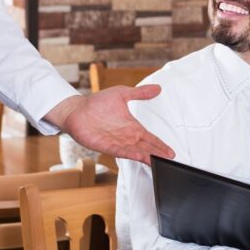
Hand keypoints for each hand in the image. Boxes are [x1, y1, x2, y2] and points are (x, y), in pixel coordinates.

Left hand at [45, 85, 173, 164]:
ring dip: (148, 157)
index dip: (161, 145)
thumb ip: (140, 93)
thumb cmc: (97, 102)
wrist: (77, 110)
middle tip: (171, 160)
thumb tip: (157, 88)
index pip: (150, 138)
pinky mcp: (106, 146)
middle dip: (158, 153)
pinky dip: (132, 155)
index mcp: (132, 127)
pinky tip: (141, 157)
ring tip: (159, 161)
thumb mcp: (123, 94)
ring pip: (136, 152)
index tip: (172, 153)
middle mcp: (127, 137)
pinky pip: (121, 151)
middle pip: (146, 148)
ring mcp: (117, 142)